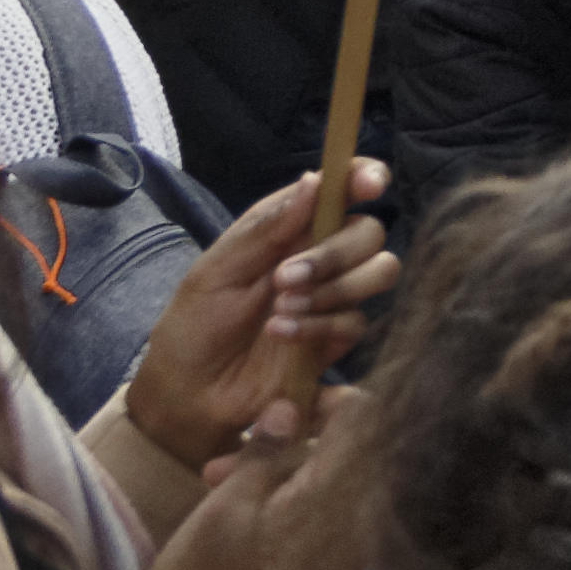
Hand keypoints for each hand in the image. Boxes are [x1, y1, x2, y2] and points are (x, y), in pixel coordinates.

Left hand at [123, 164, 396, 471]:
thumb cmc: (195, 323)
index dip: (363, 177)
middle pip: (369, 232)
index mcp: (290, 227)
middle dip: (335, 253)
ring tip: (282, 308)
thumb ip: (266, 228)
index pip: (341, 188)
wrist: (190, 392)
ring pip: (380, 271)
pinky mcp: (339, 336)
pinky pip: (357, 320)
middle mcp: (320, 255)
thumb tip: (314, 180)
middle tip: (285, 278)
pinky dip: (320, 325)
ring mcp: (333, 296)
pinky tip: (282, 334)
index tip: (369, 185)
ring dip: (334, 288)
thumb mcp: (217, 271)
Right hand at [143, 388, 381, 569]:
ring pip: (331, 484)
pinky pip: (327, 517)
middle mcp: (363, 516)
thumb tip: (291, 408)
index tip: (279, 412)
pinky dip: (291, 506)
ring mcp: (354, 548)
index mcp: (339, 491)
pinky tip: (243, 518)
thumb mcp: (224, 507)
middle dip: (290, 442)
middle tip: (224, 461)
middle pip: (348, 449)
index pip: (365, 414)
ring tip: (217, 487)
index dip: (325, 400)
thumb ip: (265, 452)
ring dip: (281, 475)